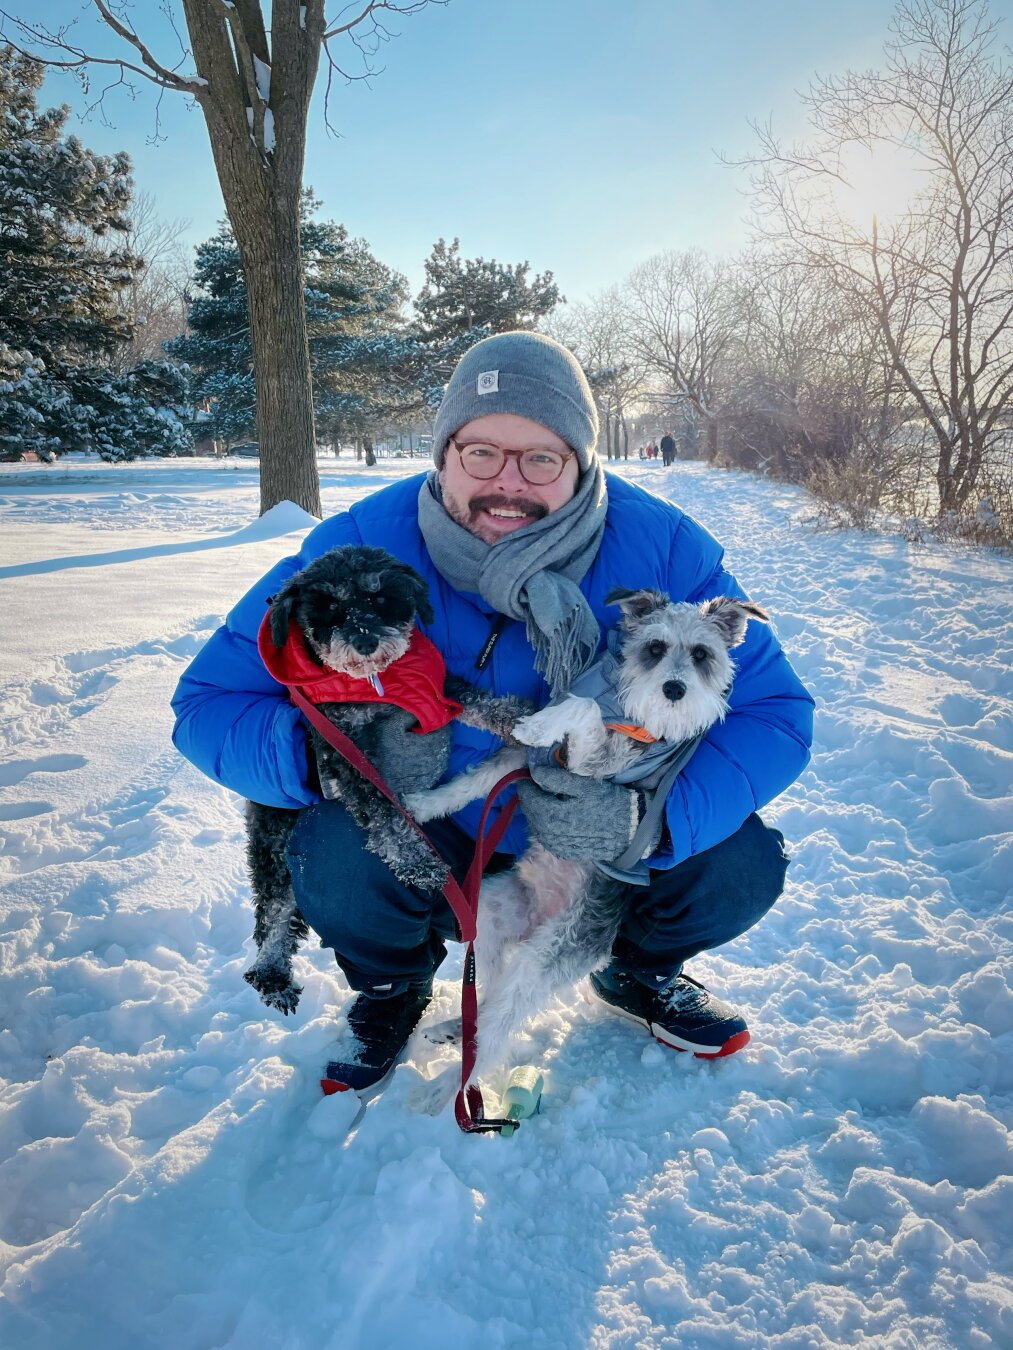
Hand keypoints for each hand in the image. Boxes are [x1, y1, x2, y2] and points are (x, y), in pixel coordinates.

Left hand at [516, 758, 643, 863]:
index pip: (531, 799)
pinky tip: (547, 821)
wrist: (631, 829)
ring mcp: (559, 844)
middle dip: (528, 800)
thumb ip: (558, 779)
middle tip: (531, 788)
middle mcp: (553, 832)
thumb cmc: (609, 802)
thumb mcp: (585, 786)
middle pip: (532, 814)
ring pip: (537, 828)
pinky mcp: (567, 851)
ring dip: (534, 815)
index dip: (526, 786)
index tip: (526, 777)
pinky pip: (547, 840)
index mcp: (556, 813)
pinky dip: (542, 829)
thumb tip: (535, 772)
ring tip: (538, 802)